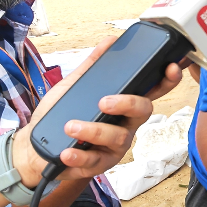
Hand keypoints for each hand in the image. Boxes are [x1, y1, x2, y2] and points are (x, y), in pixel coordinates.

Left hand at [12, 37, 182, 184]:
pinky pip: (95, 161)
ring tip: (71, 126)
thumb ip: (93, 67)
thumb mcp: (74, 87)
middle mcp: (126, 124)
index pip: (152, 90)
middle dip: (127, 104)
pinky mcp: (99, 164)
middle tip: (104, 102)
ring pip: (118, 138)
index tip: (170, 67)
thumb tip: (110, 42)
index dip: (167, 79)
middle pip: (144, 112)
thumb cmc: (61, 116)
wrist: (37, 147)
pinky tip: (68, 151)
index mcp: (124, 104)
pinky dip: (80, 155)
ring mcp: (115, 146)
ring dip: (93, 130)